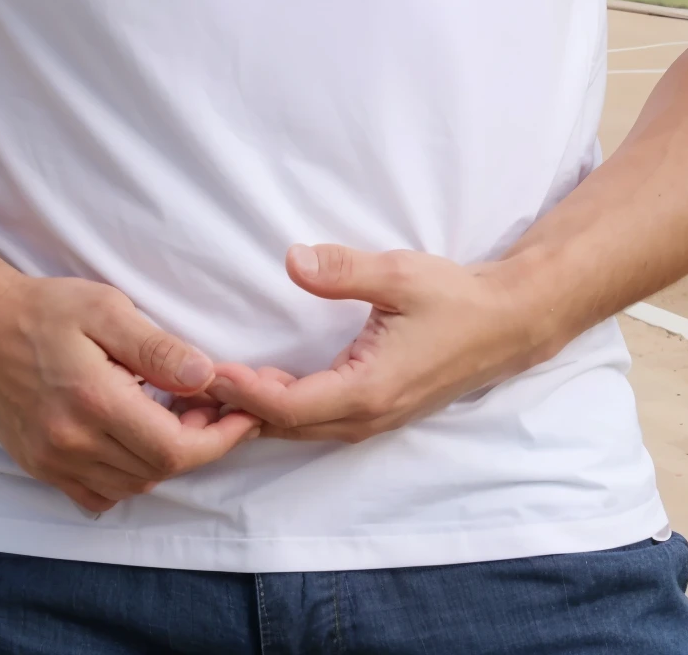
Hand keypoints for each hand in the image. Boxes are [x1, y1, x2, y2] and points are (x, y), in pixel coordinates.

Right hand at [0, 273, 260, 512]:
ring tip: (177, 418)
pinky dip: (127, 477)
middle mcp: (71, 442)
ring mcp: (52, 461)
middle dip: (197, 445)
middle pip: (157, 471)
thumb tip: (206, 376)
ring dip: (164, 461)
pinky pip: (97, 494)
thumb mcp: (107, 309)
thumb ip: (158, 348)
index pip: (173, 448)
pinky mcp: (40, 466)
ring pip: (131, 485)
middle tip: (211, 407)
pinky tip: (135, 441)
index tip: (241, 416)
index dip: (217, 439)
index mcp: (94, 401)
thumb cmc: (45, 308)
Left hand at [205, 244, 555, 442]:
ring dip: (254, 412)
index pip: (288, 405)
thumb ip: (343, 270)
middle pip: (285, 426)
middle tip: (181, 389)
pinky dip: (279, 409)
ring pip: (299, 428)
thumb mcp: (398, 274)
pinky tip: (254, 388)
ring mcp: (372, 418)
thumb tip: (292, 260)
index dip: (242, 392)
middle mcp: (365, 415)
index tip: (203, 371)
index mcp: (368, 389)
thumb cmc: (453, 297)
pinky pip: (316, 421)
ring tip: (203, 394)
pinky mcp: (375, 410)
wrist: (506, 323)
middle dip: (234, 410)